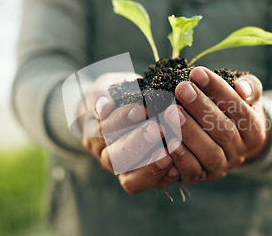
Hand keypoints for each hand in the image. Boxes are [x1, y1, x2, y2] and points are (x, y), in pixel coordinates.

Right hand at [81, 72, 179, 193]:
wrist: (127, 110)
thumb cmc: (116, 95)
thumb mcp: (106, 87)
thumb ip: (102, 93)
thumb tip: (105, 105)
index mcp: (94, 135)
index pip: (102, 133)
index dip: (121, 122)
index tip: (141, 109)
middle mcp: (107, 156)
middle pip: (114, 160)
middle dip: (136, 144)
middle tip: (157, 129)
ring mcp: (125, 171)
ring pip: (131, 181)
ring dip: (152, 165)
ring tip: (170, 149)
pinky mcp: (147, 179)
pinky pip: (153, 185)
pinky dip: (165, 177)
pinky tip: (177, 165)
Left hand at [162, 67, 270, 182]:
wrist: (229, 141)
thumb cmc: (234, 110)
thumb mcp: (247, 96)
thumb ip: (249, 87)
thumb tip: (242, 88)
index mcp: (255, 130)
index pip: (238, 108)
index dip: (218, 90)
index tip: (197, 72)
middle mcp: (241, 152)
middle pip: (223, 131)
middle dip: (200, 108)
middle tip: (181, 88)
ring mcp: (222, 167)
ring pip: (209, 153)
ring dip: (189, 132)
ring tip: (170, 111)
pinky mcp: (203, 177)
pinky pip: (193, 170)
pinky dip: (180, 156)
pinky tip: (167, 137)